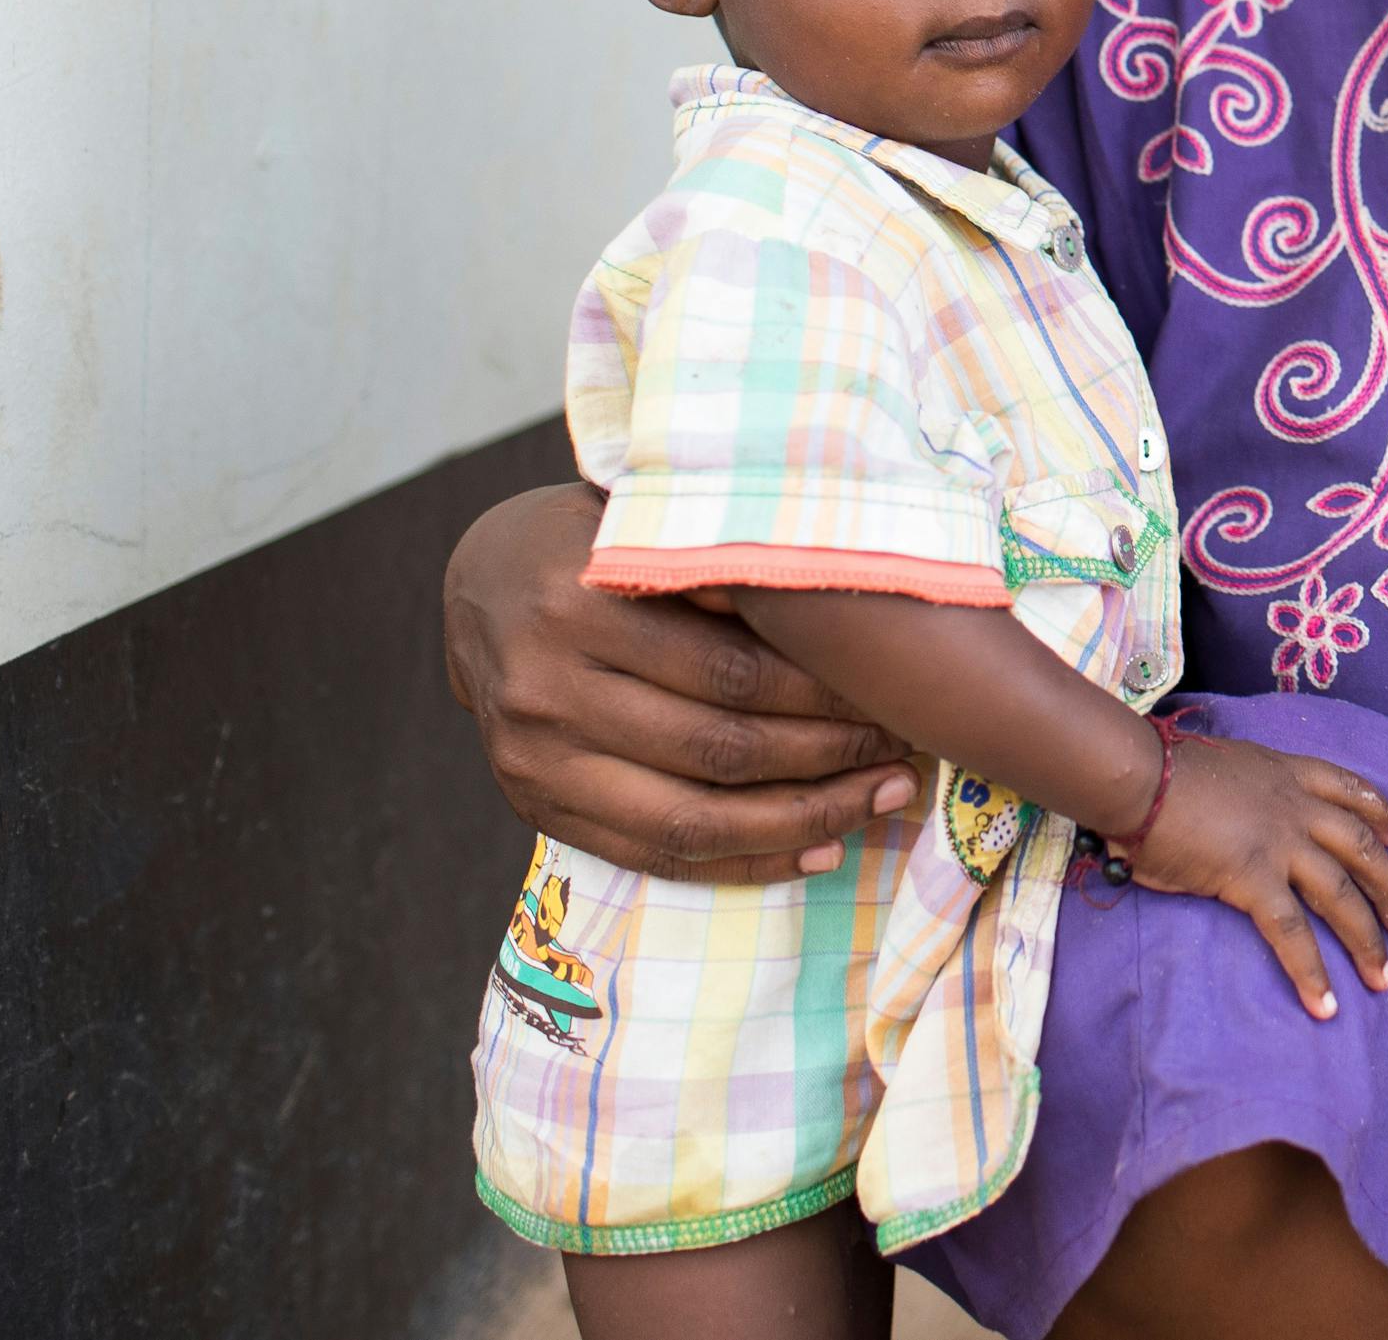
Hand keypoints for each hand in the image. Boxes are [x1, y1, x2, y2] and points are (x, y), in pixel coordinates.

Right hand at [442, 482, 923, 882]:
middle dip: (829, 758)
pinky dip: (742, 864)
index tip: (896, 694)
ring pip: (691, 819)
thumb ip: (723, 562)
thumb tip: (850, 607)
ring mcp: (533, 761)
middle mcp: (546, 691)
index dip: (824, 693)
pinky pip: (653, 856)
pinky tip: (818, 849)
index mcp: (578, 607)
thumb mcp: (649, 524)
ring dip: (802, 819)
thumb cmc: (595, 538)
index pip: (731, 671)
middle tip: (906, 753)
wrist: (480, 583)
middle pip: (718, 750)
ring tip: (882, 801)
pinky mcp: (536, 808)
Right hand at [1122, 733, 1387, 1021]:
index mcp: (1287, 773)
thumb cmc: (1164, 772)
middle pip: (1362, 849)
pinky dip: (1312, 972)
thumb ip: (1247, 789)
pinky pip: (1292, 932)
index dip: (1379, 815)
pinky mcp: (1252, 878)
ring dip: (1367, 939)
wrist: (1139, 776)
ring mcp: (1279, 843)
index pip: (1351, 789)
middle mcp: (1294, 806)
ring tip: (1383, 977)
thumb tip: (1238, 814)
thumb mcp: (1226, 766)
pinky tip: (1325, 1004)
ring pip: (1341, 894)